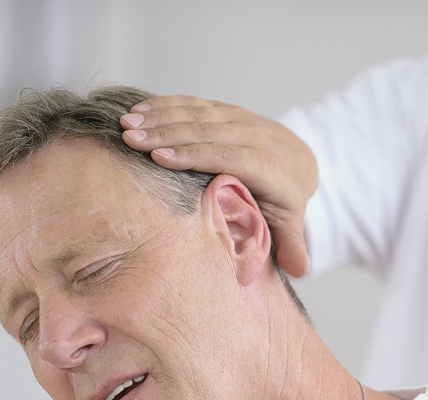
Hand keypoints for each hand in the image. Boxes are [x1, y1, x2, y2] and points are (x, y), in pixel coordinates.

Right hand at [120, 95, 316, 276]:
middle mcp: (254, 136)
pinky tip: (138, 109)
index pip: (228, 156)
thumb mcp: (291, 222)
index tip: (160, 158)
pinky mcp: (225, 110)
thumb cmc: (285, 199)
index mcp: (268, 166)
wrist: (299, 159)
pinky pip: (194, 104)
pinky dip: (165, 105)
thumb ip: (293, 244)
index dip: (194, 155)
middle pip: (206, 132)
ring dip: (159, 117)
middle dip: (166, 134)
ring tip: (126, 122)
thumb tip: (301, 268)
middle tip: (131, 138)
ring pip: (197, 114)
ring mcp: (239, 119)